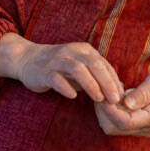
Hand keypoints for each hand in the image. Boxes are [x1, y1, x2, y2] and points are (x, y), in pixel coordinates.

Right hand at [0, 33, 122, 102]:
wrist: (28, 60)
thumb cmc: (60, 68)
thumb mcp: (81, 68)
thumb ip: (97, 76)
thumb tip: (120, 89)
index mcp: (84, 51)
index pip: (103, 64)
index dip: (114, 80)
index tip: (121, 96)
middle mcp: (72, 52)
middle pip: (94, 64)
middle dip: (107, 82)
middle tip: (115, 100)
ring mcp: (57, 61)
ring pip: (77, 69)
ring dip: (90, 84)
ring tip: (99, 99)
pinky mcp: (44, 72)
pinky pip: (56, 78)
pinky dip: (65, 87)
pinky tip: (72, 96)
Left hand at [93, 71, 149, 136]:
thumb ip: (144, 93)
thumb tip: (125, 103)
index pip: (125, 122)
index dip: (110, 110)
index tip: (102, 94)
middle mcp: (145, 128)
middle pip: (113, 128)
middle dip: (103, 111)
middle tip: (101, 90)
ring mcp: (140, 130)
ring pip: (111, 127)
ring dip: (105, 111)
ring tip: (109, 92)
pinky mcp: (136, 128)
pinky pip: (116, 124)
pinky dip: (110, 111)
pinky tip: (114, 96)